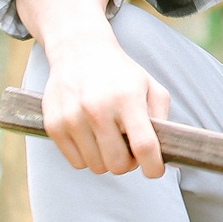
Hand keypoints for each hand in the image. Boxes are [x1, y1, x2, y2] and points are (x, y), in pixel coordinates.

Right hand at [39, 28, 169, 178]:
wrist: (79, 51)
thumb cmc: (120, 73)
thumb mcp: (150, 86)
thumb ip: (161, 119)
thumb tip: (168, 154)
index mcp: (127, 98)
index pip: (144, 145)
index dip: (153, 166)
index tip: (155, 170)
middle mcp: (98, 108)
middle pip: (118, 164)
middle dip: (129, 162)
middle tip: (129, 147)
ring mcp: (73, 118)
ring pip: (96, 167)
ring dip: (106, 159)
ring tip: (109, 138)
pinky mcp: (54, 125)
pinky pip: (76, 162)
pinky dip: (87, 156)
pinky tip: (91, 137)